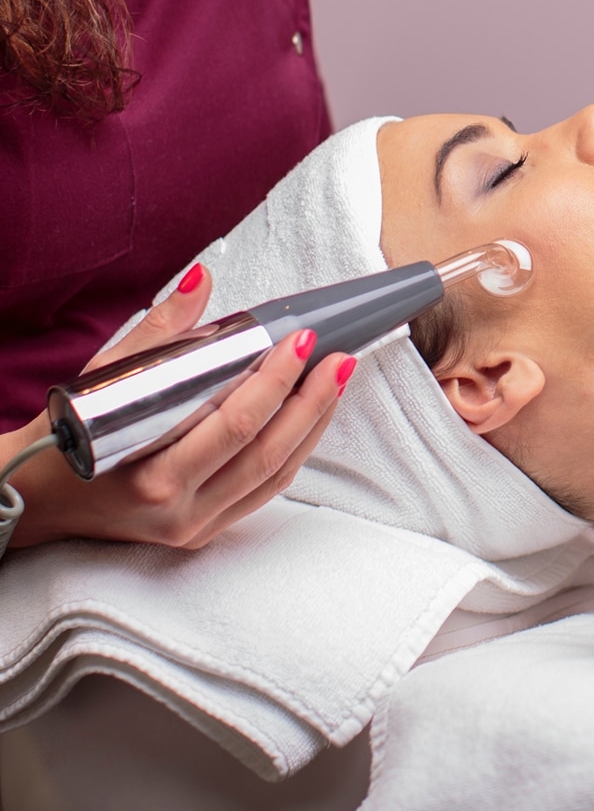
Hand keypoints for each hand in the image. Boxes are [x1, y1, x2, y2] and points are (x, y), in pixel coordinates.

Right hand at [5, 264, 354, 548]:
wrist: (39, 500)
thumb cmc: (65, 436)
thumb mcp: (102, 378)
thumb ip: (158, 331)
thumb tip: (202, 281)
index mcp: (151, 476)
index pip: (235, 425)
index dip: (275, 382)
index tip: (301, 342)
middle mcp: (180, 510)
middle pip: (268, 452)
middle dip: (312, 401)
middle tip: (338, 358)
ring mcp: (197, 526)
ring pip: (276, 475)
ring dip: (313, 425)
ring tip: (335, 381)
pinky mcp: (207, 529)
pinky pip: (266, 490)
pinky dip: (295, 450)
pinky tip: (310, 416)